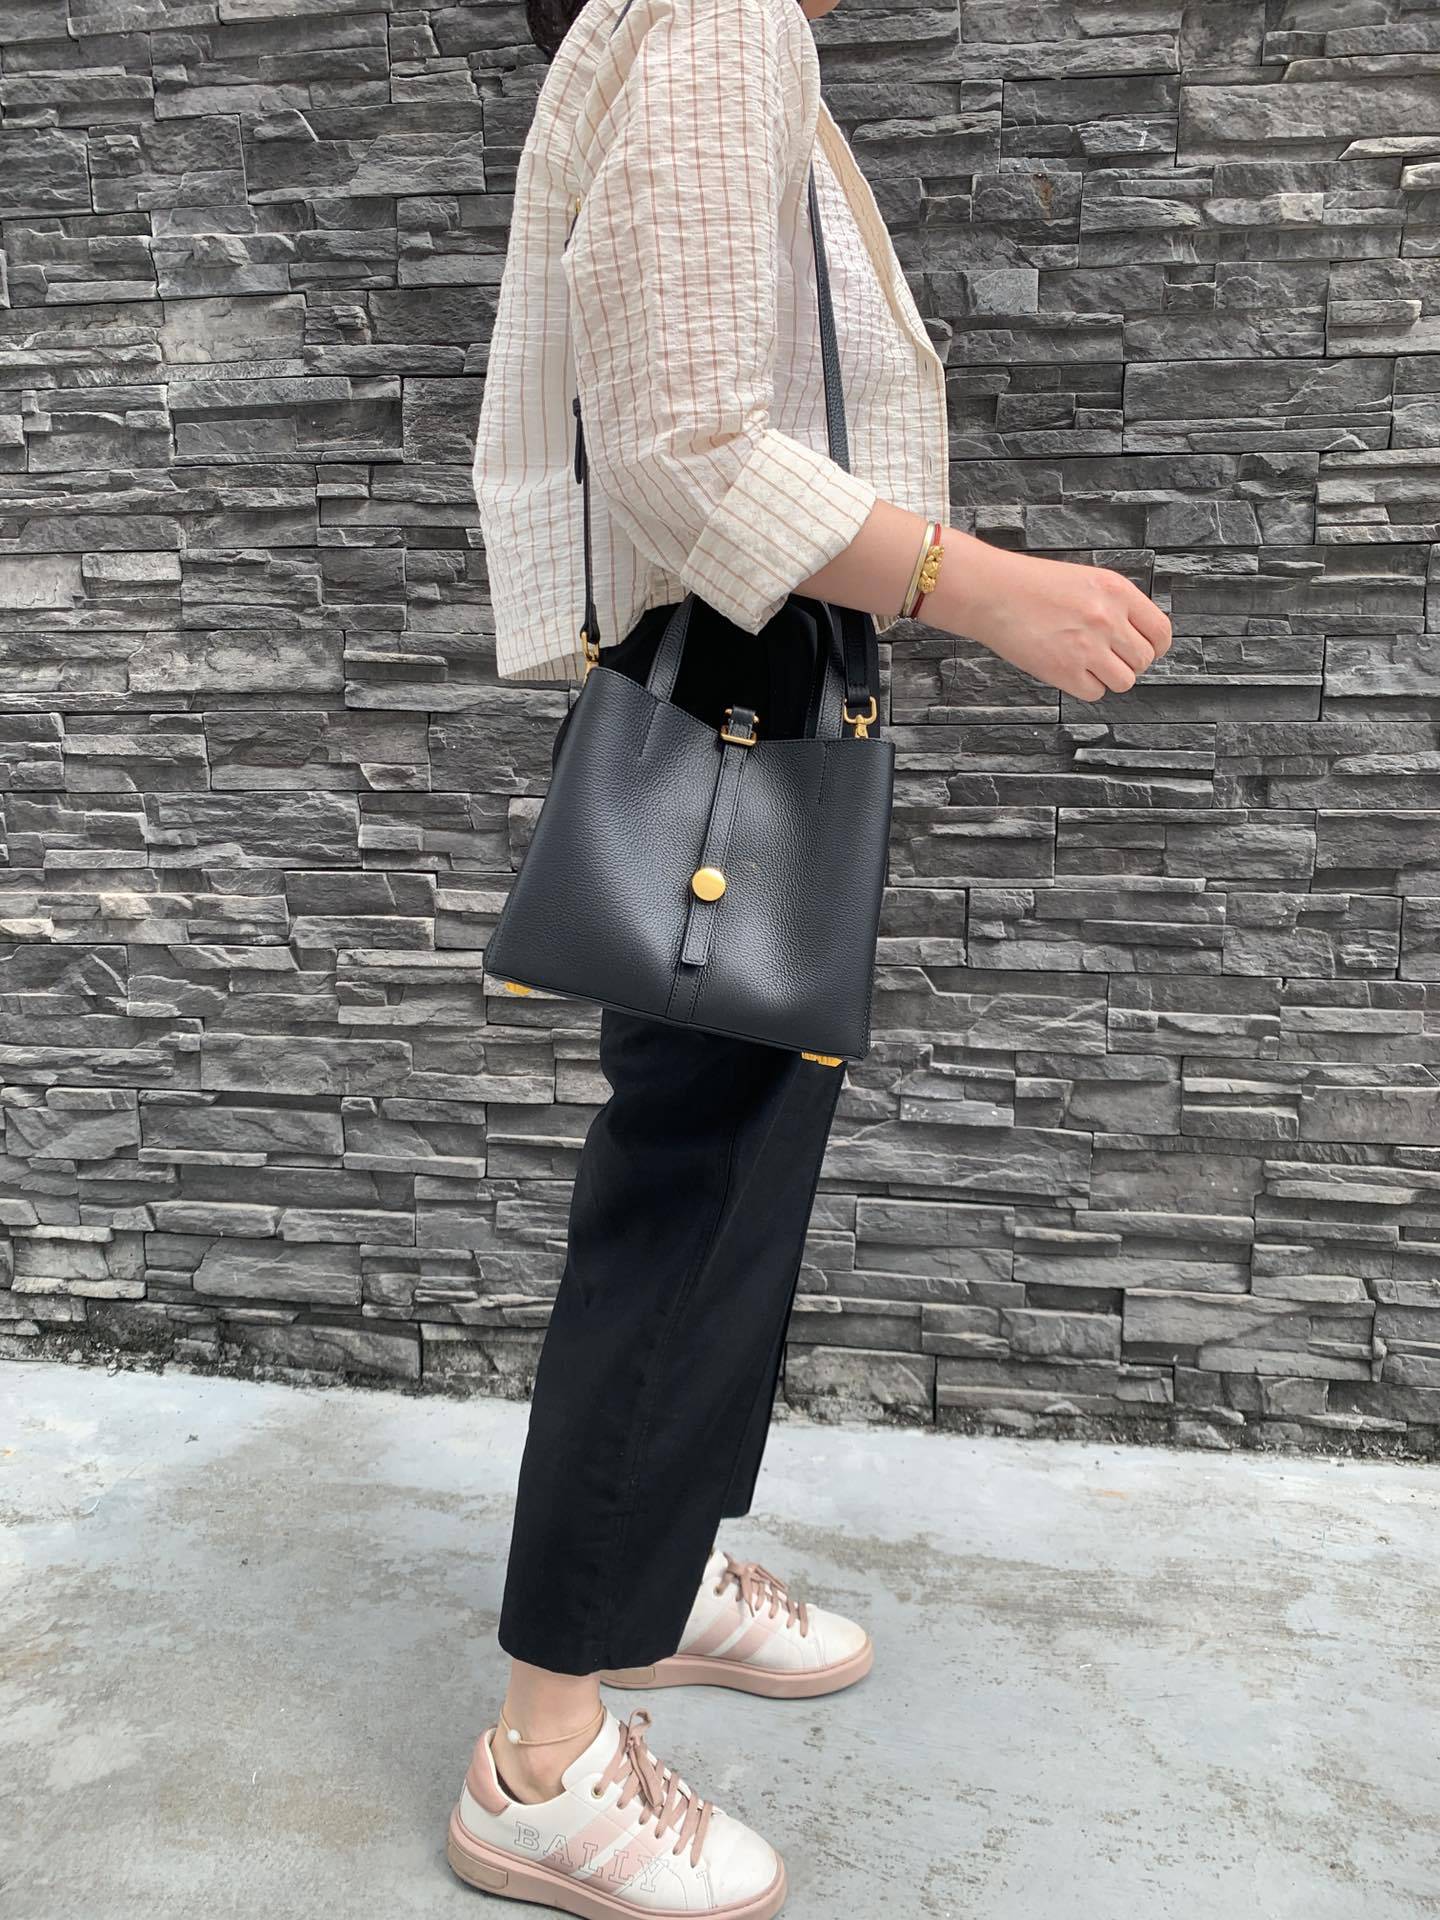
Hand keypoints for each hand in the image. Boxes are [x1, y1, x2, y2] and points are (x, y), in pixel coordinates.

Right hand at [948, 542, 1172, 701]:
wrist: (992, 592)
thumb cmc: (1032, 585)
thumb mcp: (1087, 581)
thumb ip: (1116, 605)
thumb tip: (1135, 636)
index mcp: (1117, 592)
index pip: (1161, 632)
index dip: (1155, 647)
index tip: (1144, 650)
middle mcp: (1108, 619)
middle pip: (1144, 660)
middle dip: (1129, 663)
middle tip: (1107, 657)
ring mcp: (1087, 647)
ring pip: (1124, 681)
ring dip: (1109, 677)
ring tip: (1087, 664)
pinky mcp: (1065, 671)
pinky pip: (1095, 693)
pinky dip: (1085, 686)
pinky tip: (1068, 669)